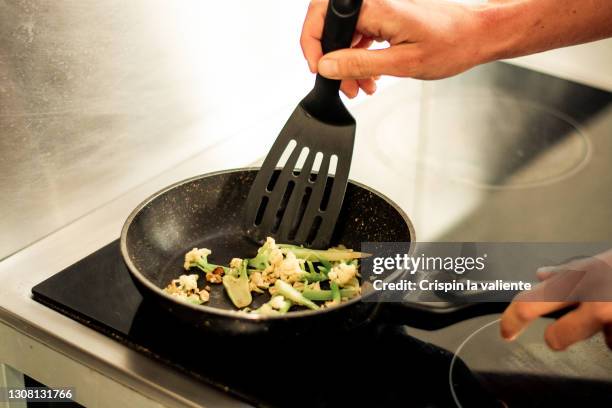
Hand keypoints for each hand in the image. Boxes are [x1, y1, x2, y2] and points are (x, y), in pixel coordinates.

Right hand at [300, 0, 485, 96]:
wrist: (476, 35)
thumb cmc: (451, 44)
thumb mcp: (402, 63)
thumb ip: (359, 64)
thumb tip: (327, 66)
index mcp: (375, 6)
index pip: (322, 18)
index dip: (313, 46)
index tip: (320, 70)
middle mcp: (374, 1)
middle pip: (329, 25)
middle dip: (330, 59)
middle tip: (342, 83)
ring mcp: (379, 7)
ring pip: (344, 34)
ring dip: (346, 63)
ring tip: (360, 86)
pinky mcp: (385, 15)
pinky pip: (359, 35)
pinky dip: (359, 57)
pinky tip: (369, 76)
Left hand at [500, 250, 611, 350]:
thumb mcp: (596, 262)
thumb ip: (566, 272)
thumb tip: (541, 276)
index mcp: (579, 279)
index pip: (529, 304)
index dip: (512, 320)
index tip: (506, 330)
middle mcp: (596, 304)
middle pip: (557, 337)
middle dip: (555, 337)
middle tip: (556, 332)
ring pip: (593, 339)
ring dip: (598, 329)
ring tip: (610, 307)